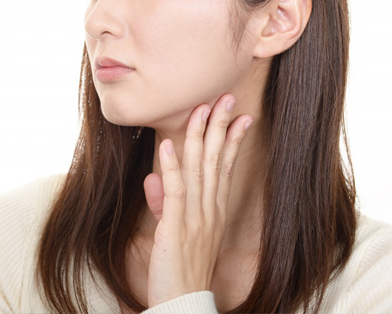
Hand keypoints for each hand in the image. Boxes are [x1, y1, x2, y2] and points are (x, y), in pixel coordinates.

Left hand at [143, 94, 251, 306]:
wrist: (183, 303)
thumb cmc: (178, 268)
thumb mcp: (173, 231)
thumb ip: (164, 203)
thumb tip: (152, 180)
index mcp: (213, 210)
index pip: (224, 166)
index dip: (230, 138)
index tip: (240, 114)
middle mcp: (209, 210)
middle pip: (215, 160)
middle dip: (220, 126)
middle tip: (226, 97)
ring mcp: (195, 217)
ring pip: (199, 168)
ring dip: (199, 136)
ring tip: (202, 108)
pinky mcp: (176, 227)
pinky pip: (176, 192)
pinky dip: (172, 167)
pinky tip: (169, 144)